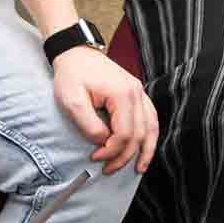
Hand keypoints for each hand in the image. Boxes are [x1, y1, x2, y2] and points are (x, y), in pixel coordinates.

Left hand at [53, 45, 160, 173]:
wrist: (76, 53)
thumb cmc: (72, 75)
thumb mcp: (72, 101)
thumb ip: (89, 125)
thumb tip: (103, 141)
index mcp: (122, 94)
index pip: (124, 133)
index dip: (111, 151)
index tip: (95, 158)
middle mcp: (136, 93)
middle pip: (138, 134)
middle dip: (124, 156)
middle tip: (108, 169)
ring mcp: (139, 92)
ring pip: (151, 128)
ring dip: (146, 150)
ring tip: (139, 168)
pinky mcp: (137, 94)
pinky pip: (150, 118)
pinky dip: (149, 136)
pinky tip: (145, 148)